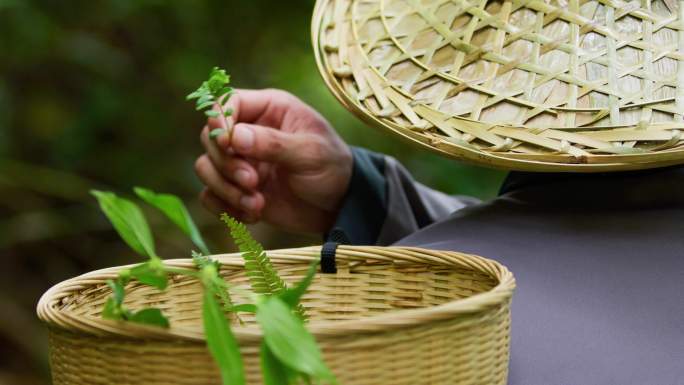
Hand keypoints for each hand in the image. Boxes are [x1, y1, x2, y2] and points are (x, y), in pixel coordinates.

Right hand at [194, 89, 352, 233]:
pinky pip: (211, 196)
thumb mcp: (311, 152)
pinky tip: (253, 214)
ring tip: (257, 204)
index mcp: (269, 109)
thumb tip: (235, 137)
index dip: (219, 121)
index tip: (228, 144)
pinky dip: (226, 208)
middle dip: (226, 164)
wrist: (338, 206)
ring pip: (206, 168)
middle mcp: (249, 132)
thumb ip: (274, 143)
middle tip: (253, 181)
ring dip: (226, 189)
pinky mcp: (237, 189)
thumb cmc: (332, 168)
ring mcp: (241, 161)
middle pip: (210, 138)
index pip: (227, 102)